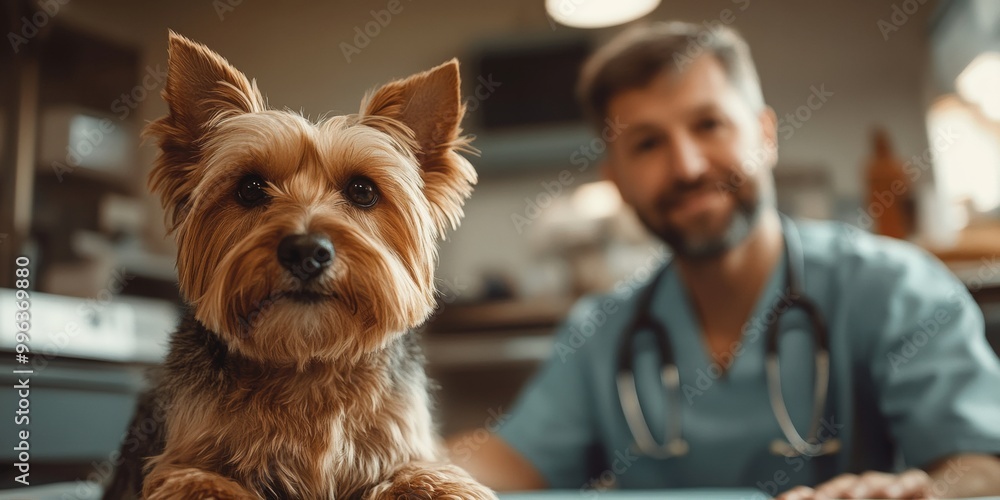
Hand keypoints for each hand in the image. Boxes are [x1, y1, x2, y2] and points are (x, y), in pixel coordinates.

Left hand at [777, 469, 934, 498]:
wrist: (930, 491)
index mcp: (849, 495)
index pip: (822, 494)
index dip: (803, 496)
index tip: (784, 499)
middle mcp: (866, 487)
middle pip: (842, 485)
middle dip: (828, 492)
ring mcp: (890, 483)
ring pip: (873, 480)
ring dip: (862, 487)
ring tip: (852, 496)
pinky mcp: (917, 484)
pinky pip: (910, 481)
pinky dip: (901, 485)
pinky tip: (893, 493)